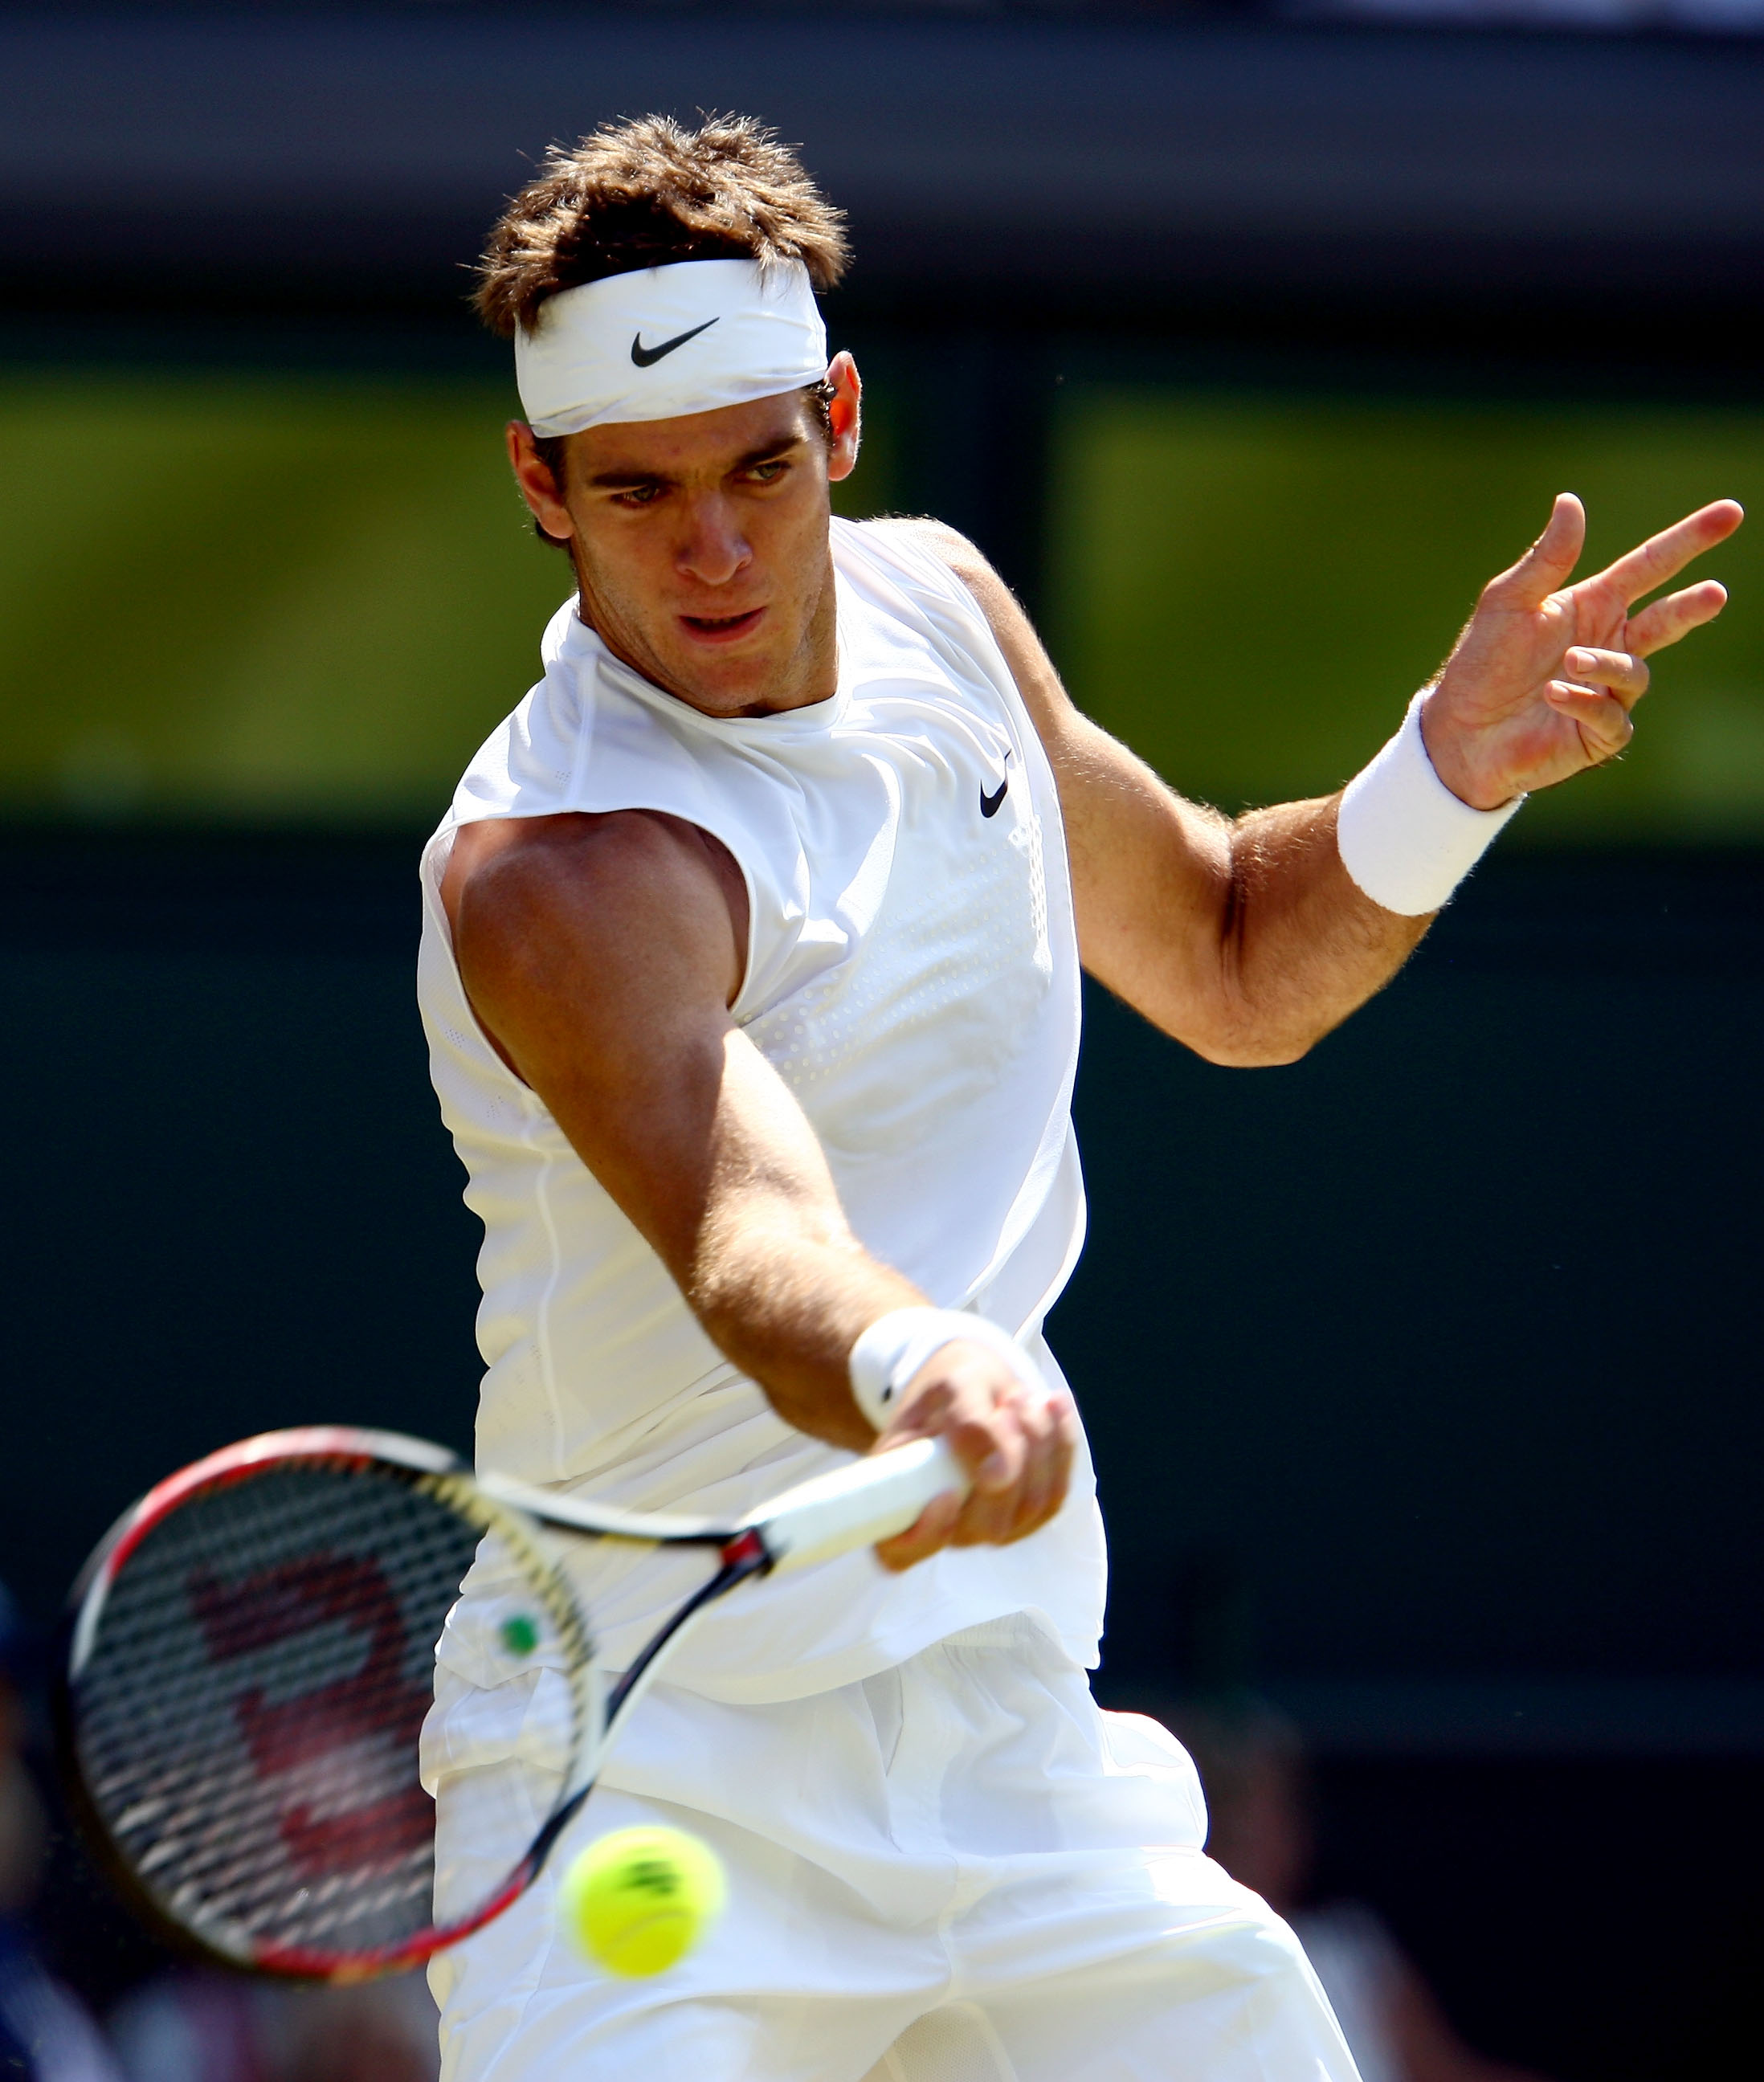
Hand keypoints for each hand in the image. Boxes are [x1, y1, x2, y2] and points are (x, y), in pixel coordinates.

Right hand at [870, 1338, 1075, 1570]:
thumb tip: (997, 1473)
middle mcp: (942, 1524)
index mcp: (898, 1495)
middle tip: (1006, 1404)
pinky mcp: (1027, 1516)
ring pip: (1031, 1506)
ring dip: (1038, 1444)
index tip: (947, 1492)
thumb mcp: (951, 1386)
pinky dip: (1061, 1446)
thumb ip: (967, 1422)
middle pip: (987, 1526)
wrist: (973, 1383)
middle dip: (1009, 1460)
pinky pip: (1056, 1494)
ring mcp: (986, 1525)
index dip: (924, 1535)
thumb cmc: (948, 1387)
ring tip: (1020, 1397)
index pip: (898, 1551)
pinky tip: (1052, 1407)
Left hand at [1420, 493, 1742, 809]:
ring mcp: (1608, 692)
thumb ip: (1545, 559)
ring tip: (1570, 661)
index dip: (1688, 540)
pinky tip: (1555, 695)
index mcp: (1594, 606)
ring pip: (1634, 672)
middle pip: (1665, 620)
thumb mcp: (1508, 603)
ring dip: (1604, 664)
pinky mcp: (1598, 734)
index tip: (1730, 514)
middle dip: (1691, 607)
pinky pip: (1612, 717)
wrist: (1459, 731)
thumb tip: (1570, 501)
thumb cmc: (1482, 664)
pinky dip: (1586, 702)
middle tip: (1715, 593)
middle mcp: (1609, 645)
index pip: (1649, 567)